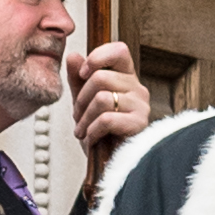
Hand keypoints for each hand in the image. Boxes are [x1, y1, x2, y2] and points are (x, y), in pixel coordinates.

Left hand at [67, 39, 149, 159]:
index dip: (98, 57)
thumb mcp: (83, 102)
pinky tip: (92, 139)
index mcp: (126, 77)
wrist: (109, 164)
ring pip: (102, 98)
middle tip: (79, 116)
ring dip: (85, 118)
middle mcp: (137, 88)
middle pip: (101, 77)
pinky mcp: (139, 124)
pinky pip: (107, 119)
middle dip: (82, 99)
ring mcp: (141, 106)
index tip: (83, 73)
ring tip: (84, 130)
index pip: (119, 50)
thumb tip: (73, 56)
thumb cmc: (101, 132)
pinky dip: (92, 131)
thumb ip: (78, 79)